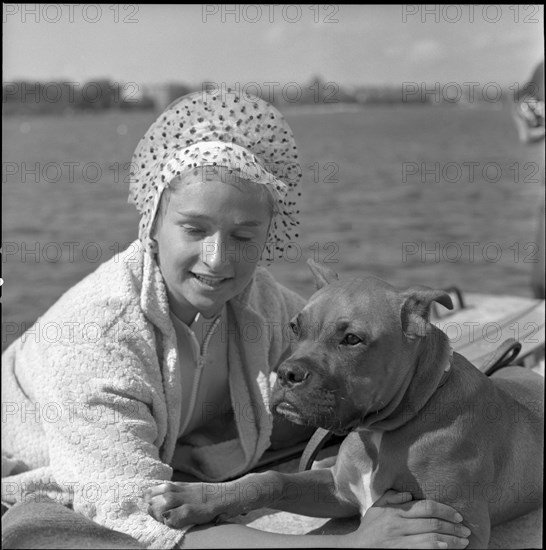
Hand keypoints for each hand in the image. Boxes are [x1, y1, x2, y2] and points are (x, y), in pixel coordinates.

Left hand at [144, 481, 243, 528]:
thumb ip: (186, 495)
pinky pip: (183, 512)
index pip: (163, 486)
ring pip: (169, 500)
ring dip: (159, 509)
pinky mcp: (203, 509)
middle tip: (148, 511)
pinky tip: (170, 522)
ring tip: (157, 517)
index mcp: (187, 486)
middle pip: (163, 492)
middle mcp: (189, 490)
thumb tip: (170, 507)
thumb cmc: (220, 497)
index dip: (151, 493)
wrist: (239, 493)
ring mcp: (195, 499)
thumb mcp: (199, 493)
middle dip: (152, 502)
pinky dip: (174, 517)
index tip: (144, 500)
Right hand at [346, 491, 469, 547]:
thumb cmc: (369, 529)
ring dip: (451, 541)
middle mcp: (398, 526)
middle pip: (432, 524)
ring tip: (464, 542)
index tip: (458, 515)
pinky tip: (448, 549)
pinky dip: (439, 549)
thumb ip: (391, 498)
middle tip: (466, 530)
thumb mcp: (376, 509)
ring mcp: (401, 542)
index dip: (445, 510)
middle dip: (453, 527)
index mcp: (394, 512)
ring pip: (432, 539)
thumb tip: (409, 495)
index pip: (425, 507)